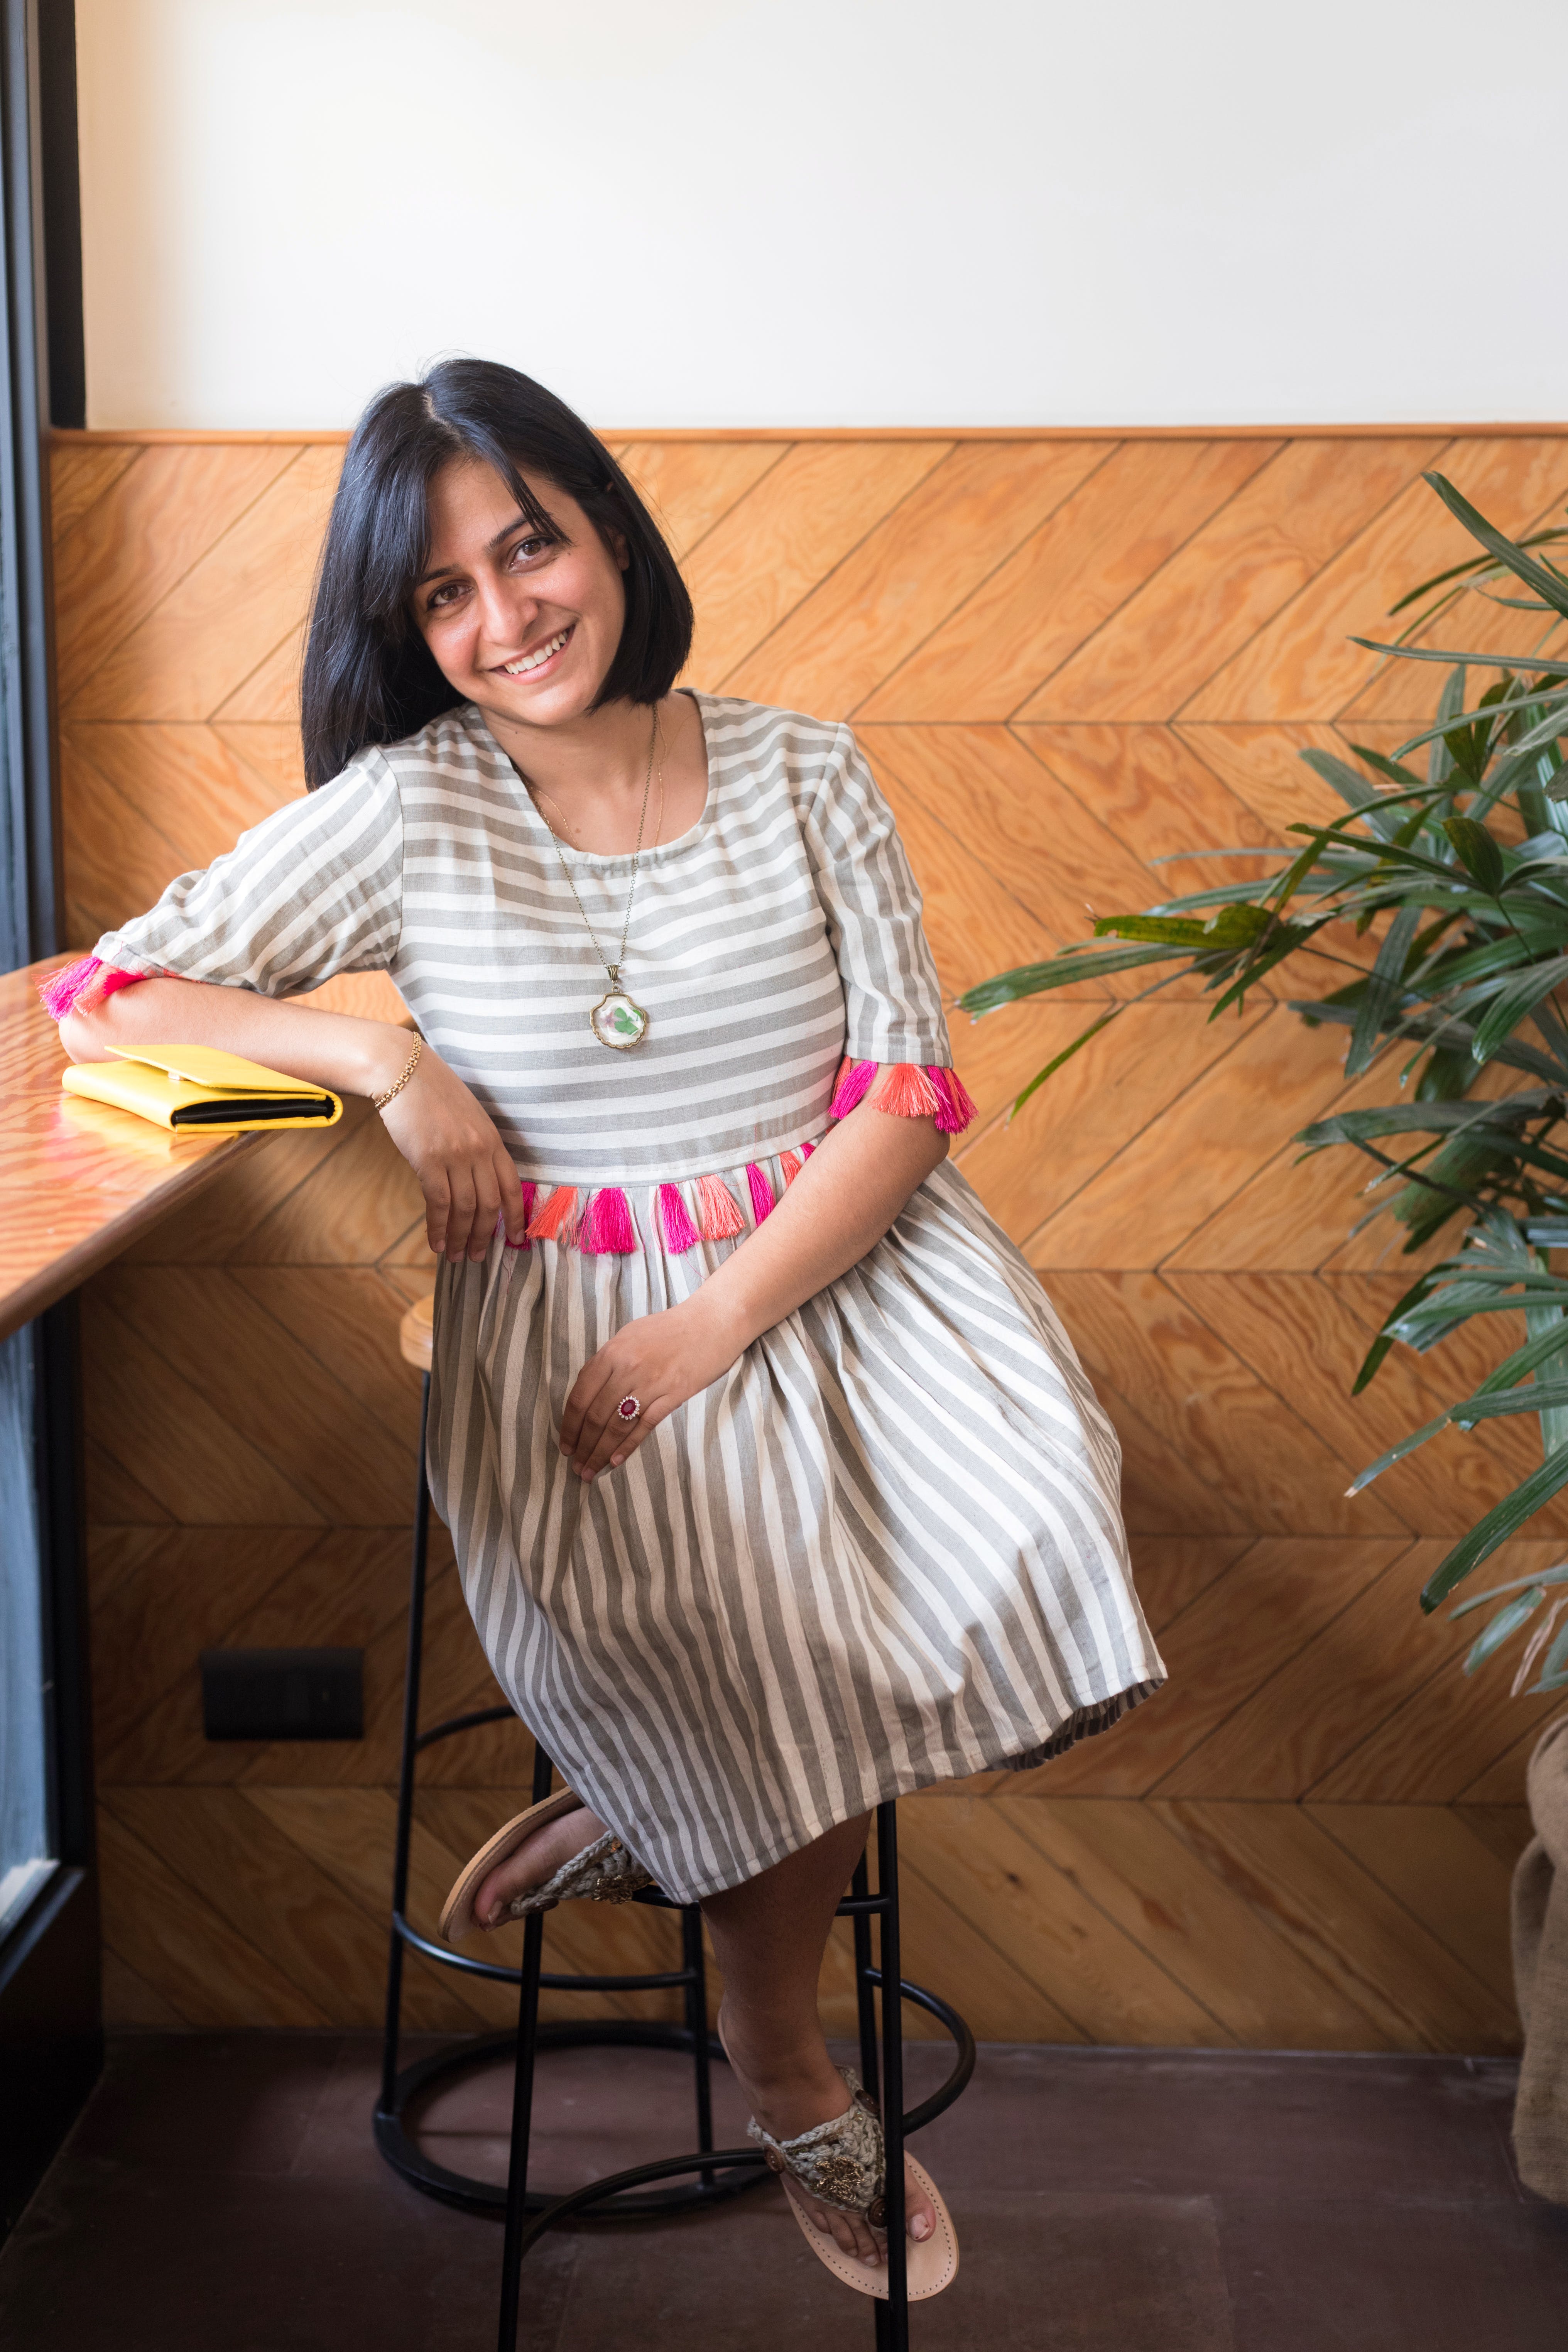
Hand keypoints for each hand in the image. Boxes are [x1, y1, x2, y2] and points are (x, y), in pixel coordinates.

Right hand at [376, 1045, 525, 1262]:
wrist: (401, 1069)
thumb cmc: (430, 1091)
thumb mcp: (465, 1116)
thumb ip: (474, 1145)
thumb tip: (473, 1177)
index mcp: (492, 1139)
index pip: (511, 1185)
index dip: (515, 1216)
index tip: (516, 1239)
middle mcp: (479, 1149)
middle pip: (490, 1204)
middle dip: (485, 1235)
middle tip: (479, 1256)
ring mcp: (455, 1155)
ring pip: (466, 1209)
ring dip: (461, 1238)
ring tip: (456, 1256)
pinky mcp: (428, 1160)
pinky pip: (439, 1204)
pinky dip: (438, 1227)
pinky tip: (436, 1243)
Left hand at [558, 1296, 746, 1479]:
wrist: (714, 1320)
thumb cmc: (671, 1328)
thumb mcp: (631, 1335)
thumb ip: (609, 1361)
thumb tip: (590, 1390)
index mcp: (612, 1352)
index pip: (580, 1396)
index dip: (569, 1426)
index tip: (565, 1445)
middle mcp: (627, 1368)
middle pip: (595, 1416)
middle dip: (582, 1446)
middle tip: (577, 1467)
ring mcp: (651, 1382)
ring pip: (616, 1425)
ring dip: (600, 1452)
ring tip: (591, 1471)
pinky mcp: (674, 1394)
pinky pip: (644, 1425)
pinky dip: (627, 1446)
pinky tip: (615, 1461)